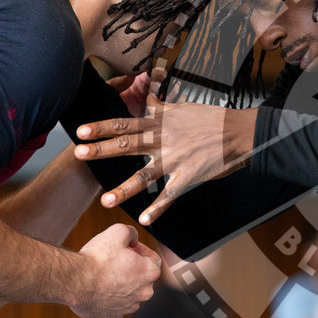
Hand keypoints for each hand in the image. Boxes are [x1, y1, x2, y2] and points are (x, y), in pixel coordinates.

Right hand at [70, 223, 160, 317]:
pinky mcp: (113, 316)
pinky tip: (99, 288)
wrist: (74, 281)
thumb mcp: (118, 231)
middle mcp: (144, 292)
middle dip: (132, 267)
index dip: (140, 250)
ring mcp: (129, 306)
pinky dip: (110, 297)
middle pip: (142, 277)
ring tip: (105, 274)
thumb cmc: (97, 257)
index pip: (153, 258)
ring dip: (122, 283)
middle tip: (115, 260)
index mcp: (150, 272)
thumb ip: (131, 232)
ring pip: (130, 292)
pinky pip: (116, 305)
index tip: (127, 248)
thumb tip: (133, 238)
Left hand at [73, 98, 256, 224]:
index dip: (103, 127)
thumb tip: (147, 97)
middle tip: (78, 153)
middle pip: (128, 145)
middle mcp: (164, 141)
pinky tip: (144, 220)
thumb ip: (162, 107)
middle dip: (102, 150)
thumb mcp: (184, 108)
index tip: (82, 131)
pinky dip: (157, 210)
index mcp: (161, 123)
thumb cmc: (214, 119)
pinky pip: (170, 196)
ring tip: (105, 201)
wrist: (239, 133)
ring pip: (145, 176)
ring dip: (124, 189)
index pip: (126, 123)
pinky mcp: (189, 177)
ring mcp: (176, 160)